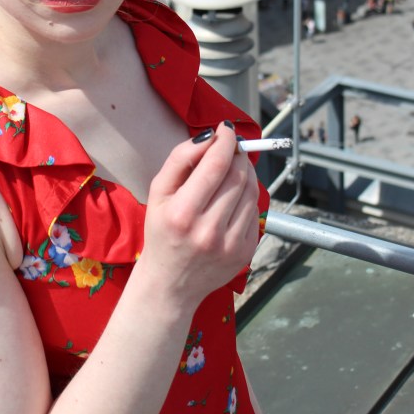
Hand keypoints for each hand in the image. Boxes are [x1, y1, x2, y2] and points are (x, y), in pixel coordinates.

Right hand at [140, 122, 259, 311]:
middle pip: (237, 176)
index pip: (216, 166)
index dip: (226, 142)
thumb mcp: (158, 193)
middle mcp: (208, 230)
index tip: (226, 130)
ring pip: (250, 192)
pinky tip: (233, 198)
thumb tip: (209, 137)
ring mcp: (230, 244)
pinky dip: (247, 197)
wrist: (170, 283)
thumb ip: (179, 160)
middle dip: (238, 154)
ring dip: (245, 173)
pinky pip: (255, 212)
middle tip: (231, 147)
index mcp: (182, 213)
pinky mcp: (245, 252)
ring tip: (232, 171)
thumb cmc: (161, 232)